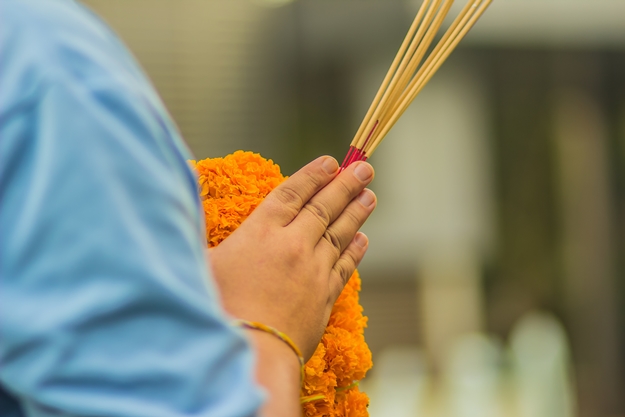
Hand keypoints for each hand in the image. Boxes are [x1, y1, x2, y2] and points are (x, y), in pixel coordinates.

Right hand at [209, 156, 375, 359]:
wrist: (250, 353)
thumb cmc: (215, 307)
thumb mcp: (200, 261)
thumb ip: (199, 225)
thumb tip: (188, 187)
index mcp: (260, 232)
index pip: (293, 193)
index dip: (313, 175)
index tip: (331, 161)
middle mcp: (292, 245)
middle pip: (323, 207)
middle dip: (345, 184)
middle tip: (364, 168)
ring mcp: (312, 270)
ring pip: (340, 233)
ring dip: (357, 212)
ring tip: (370, 194)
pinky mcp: (324, 296)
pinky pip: (345, 266)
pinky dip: (356, 250)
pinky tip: (363, 239)